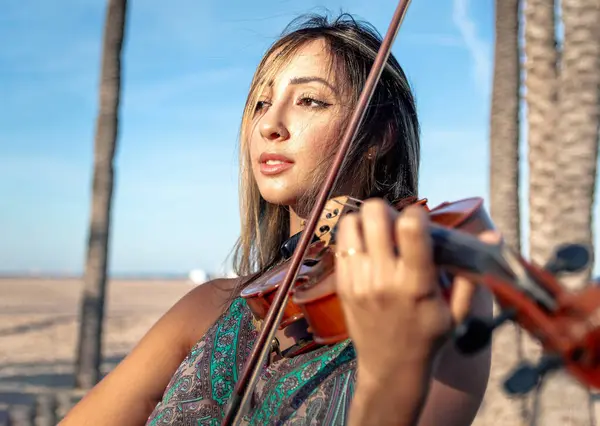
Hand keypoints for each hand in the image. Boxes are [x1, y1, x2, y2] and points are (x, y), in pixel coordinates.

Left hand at [335, 198, 497, 385]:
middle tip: (396, 225)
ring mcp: (358, 280)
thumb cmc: (430, 340)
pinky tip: (367, 249)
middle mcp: (383, 278)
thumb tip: (492, 235)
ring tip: (379, 235)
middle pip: (375, 214)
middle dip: (388, 211)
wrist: (391, 370)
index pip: (410, 228)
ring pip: (353, 223)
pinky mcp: (342, 284)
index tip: (421, 222)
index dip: (416, 214)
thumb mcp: (458, 314)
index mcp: (415, 284)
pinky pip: (341, 243)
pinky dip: (354, 237)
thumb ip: (471, 273)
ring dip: (366, 222)